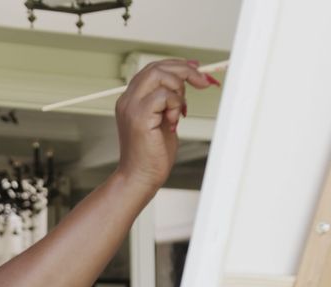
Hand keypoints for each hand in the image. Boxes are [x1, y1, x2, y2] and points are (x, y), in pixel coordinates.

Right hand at [113, 59, 216, 197]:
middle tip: (202, 82)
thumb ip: (169, 101)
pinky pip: (163, 95)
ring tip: (179, 110)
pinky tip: (173, 121)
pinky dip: (175, 104)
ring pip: (159, 75)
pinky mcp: (139, 117)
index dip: (176, 65)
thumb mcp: (163, 120)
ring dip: (179, 89)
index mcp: (132, 99)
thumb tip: (187, 82)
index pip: (152, 69)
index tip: (196, 69)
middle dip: (184, 70)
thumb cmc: (152, 154)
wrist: (140, 177)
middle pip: (156, 67)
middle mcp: (128, 100)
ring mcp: (131, 107)